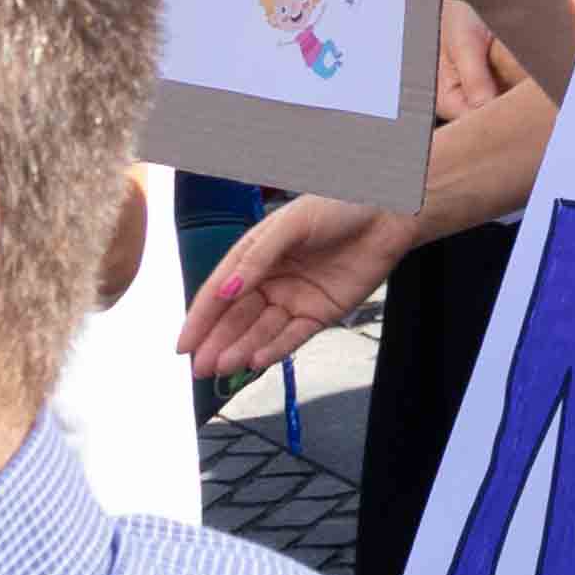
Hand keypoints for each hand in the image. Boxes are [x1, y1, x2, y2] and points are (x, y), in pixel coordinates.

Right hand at [182, 187, 417, 378]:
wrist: (391, 212)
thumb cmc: (340, 206)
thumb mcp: (291, 224)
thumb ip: (258, 257)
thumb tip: (226, 290)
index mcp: (255, 256)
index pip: (219, 291)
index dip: (199, 319)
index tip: (182, 345)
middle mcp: (271, 280)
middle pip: (236, 318)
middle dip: (216, 343)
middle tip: (199, 368)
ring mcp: (294, 298)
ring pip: (260, 331)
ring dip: (240, 349)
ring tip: (222, 367)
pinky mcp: (320, 312)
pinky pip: (292, 336)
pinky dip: (274, 349)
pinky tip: (255, 360)